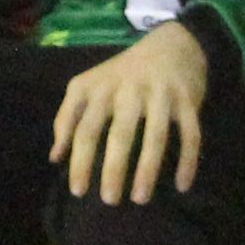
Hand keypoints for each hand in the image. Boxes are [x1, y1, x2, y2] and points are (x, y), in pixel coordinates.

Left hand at [48, 20, 212, 202]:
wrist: (172, 44)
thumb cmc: (122, 74)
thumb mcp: (88, 86)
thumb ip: (68, 117)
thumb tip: (55, 157)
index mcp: (101, 88)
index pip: (85, 128)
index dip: (80, 161)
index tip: (78, 191)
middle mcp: (130, 90)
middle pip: (120, 133)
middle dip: (114, 169)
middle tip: (109, 200)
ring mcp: (160, 94)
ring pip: (156, 135)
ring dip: (148, 169)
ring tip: (140, 198)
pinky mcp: (187, 100)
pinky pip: (190, 134)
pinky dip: (187, 161)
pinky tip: (182, 185)